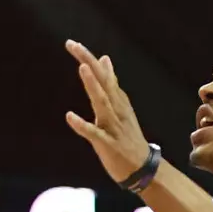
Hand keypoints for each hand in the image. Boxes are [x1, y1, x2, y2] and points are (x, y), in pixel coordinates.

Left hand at [64, 40, 151, 183]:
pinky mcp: (108, 144)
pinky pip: (94, 133)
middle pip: (103, 82)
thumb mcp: (120, 107)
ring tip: (82, 69)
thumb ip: (110, 84)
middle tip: (73, 45)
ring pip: (102, 103)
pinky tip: (69, 116)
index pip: (103, 75)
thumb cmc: (127, 137)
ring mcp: (113, 126)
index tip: (72, 43)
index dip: (88, 59)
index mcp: (118, 100)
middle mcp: (116, 110)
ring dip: (92, 86)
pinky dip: (82, 125)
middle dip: (88, 63)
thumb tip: (104, 59)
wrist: (143, 168)